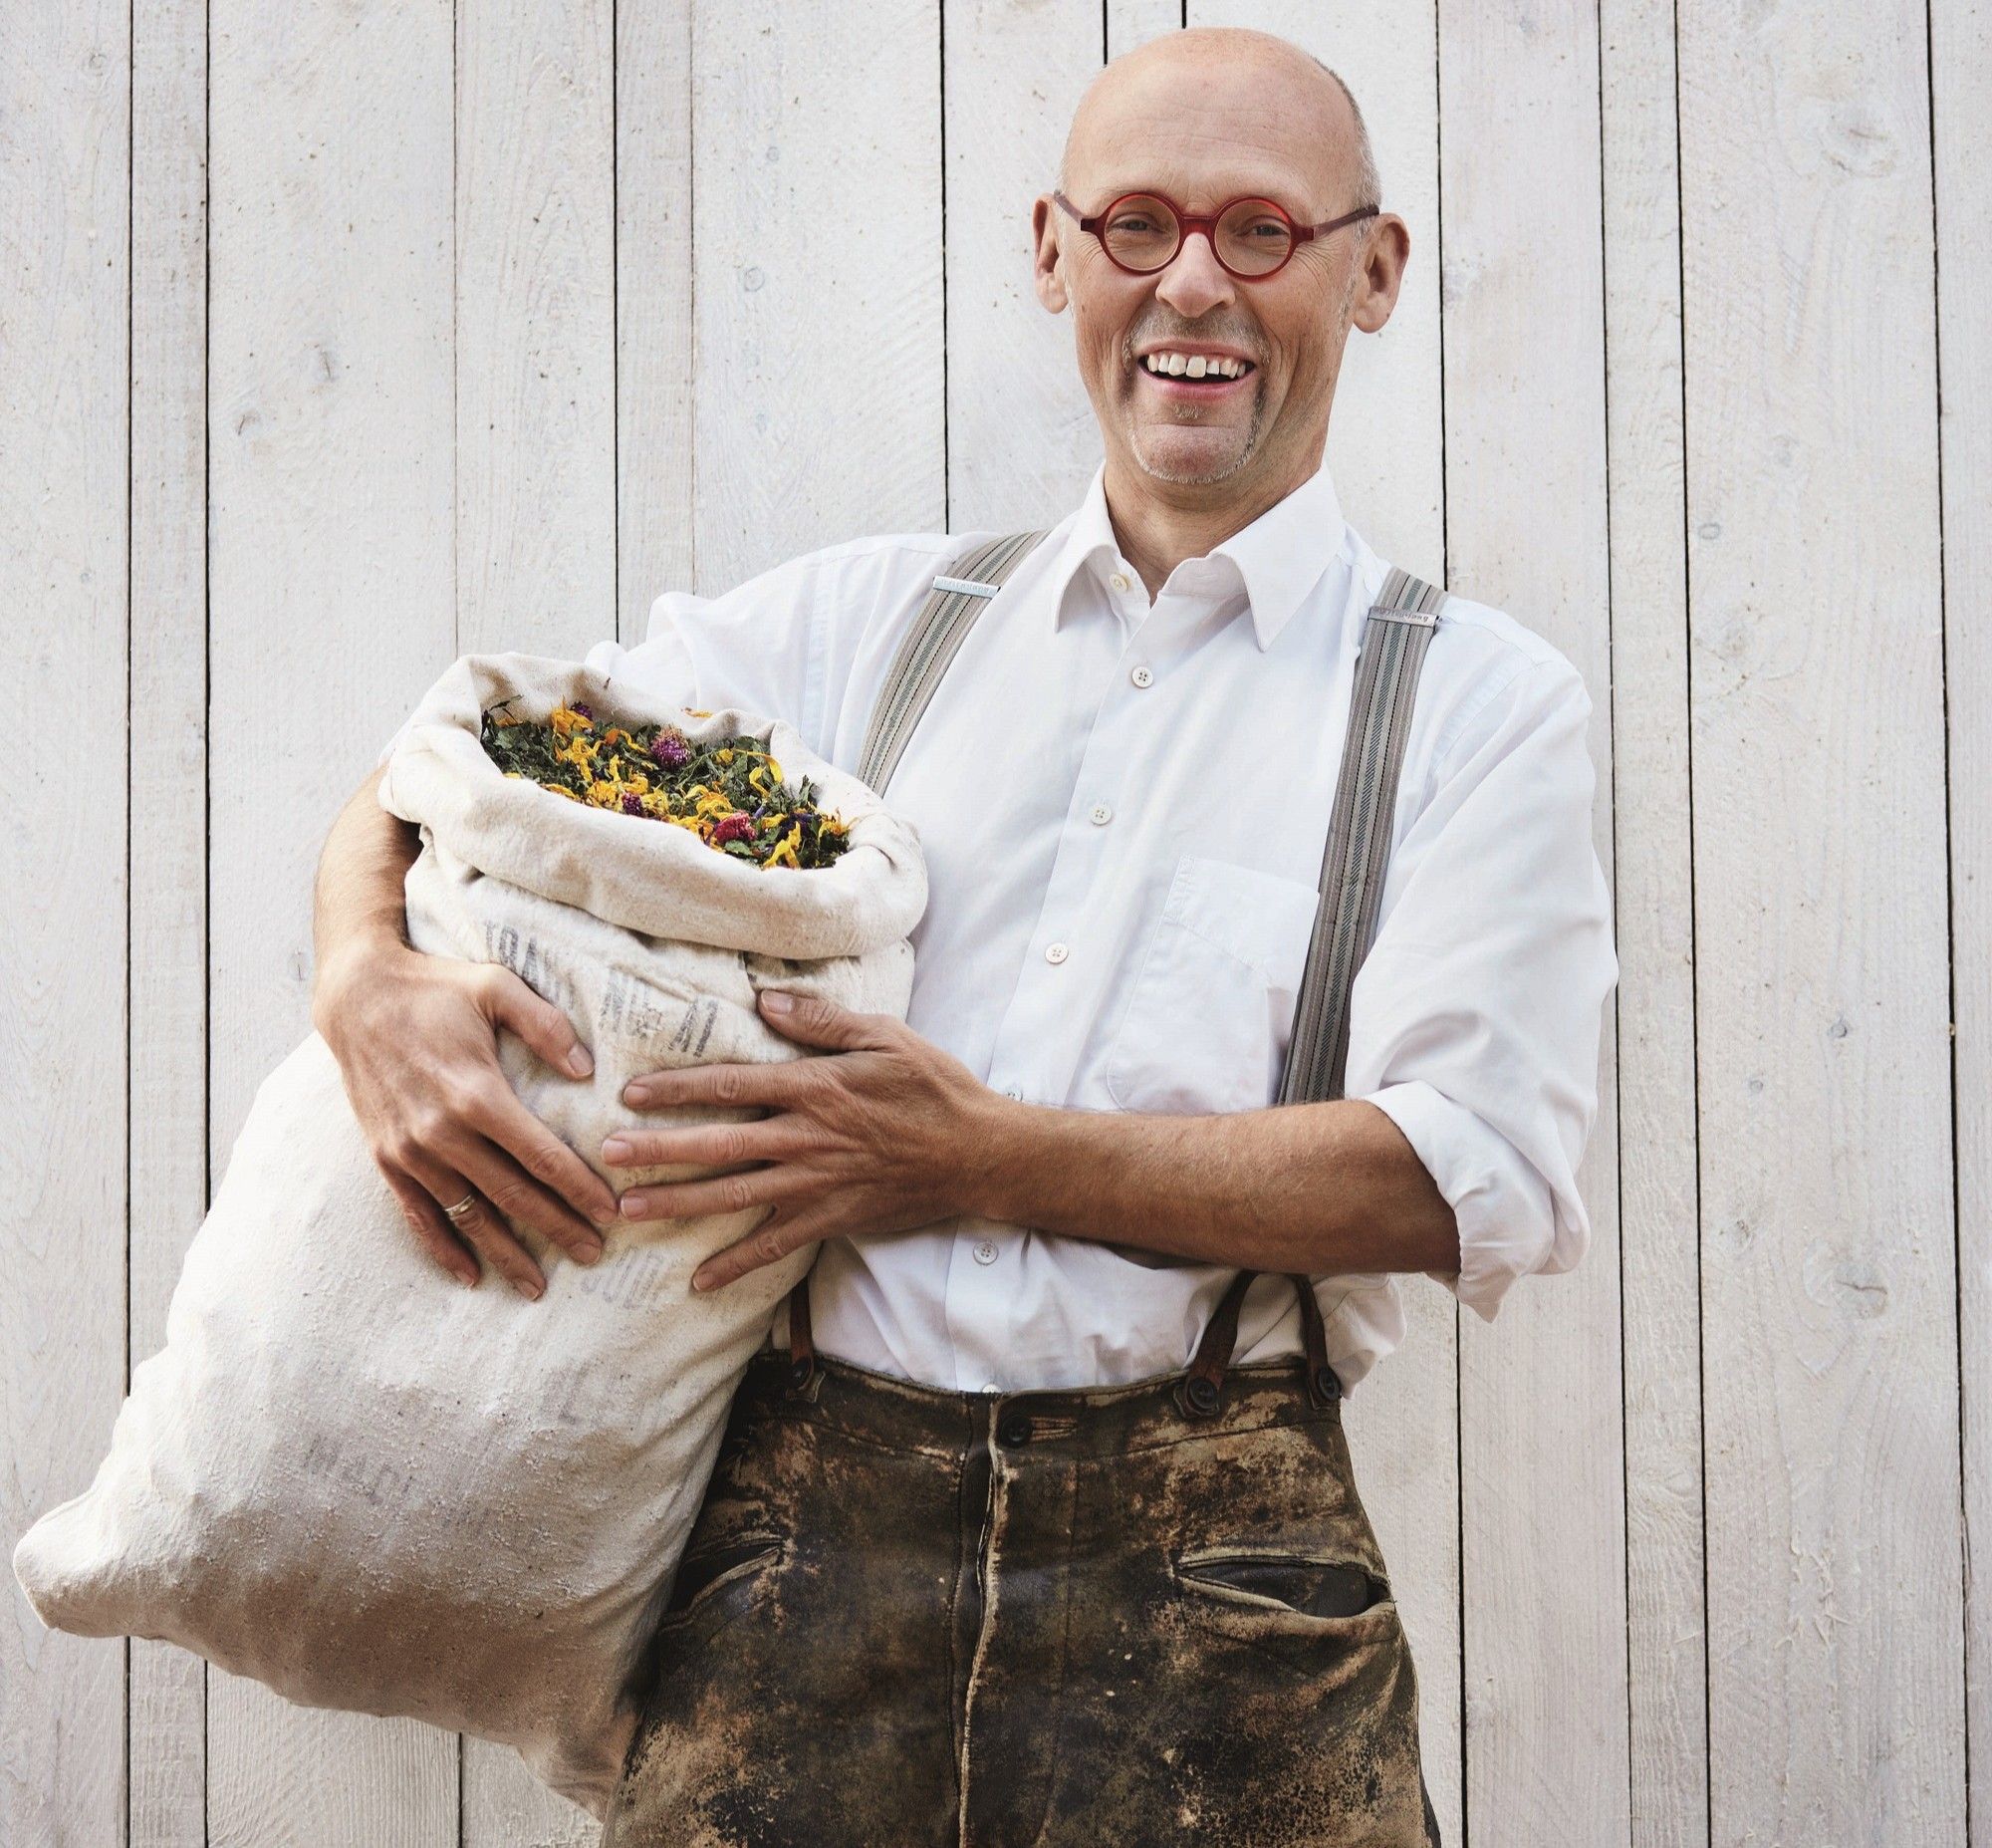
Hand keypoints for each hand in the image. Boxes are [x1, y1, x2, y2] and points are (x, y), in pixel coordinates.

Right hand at [313, 939, 620, 1296]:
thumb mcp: (496, 987)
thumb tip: (587, 1070)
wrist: (357, 997)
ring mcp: (411, 1151)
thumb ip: (545, 1025)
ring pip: (468, 1215)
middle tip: (594, 1254)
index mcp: (477, 1093)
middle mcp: (442, 1132)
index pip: (542, 1156)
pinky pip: (419, 1215)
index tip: (611, 1213)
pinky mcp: (386, 1158)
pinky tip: (470, 1275)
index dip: (579, 1189)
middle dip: (557, 1228)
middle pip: (513, 1194)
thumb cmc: (436, 989)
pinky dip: (444, 1249)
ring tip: (539, 1284)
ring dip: (505, 1253)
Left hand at [601, 989, 1007, 1291]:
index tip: (631, 1092)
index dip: (677, 1088)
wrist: (977, 1153)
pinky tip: (698, 1279)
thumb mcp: (885, 1037)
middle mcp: (806, 1138)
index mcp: (815, 1088)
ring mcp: (816, 1184)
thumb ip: (822, 1021)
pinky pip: (774, 1247)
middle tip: (606, 1155)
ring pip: (734, 1196)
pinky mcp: (831, 1219)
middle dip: (658, 1150)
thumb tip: (764, 1002)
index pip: (732, 1085)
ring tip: (628, 1209)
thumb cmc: (933, 1087)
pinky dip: (736, 1265)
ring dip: (678, 1203)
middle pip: (718, 1144)